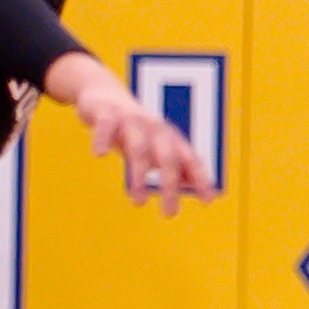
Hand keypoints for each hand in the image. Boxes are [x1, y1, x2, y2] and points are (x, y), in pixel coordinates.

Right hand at [53, 58, 213, 212]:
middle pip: (168, 157)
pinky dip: (104, 139)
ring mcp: (131, 120)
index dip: (201, 179)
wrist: (103, 94)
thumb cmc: (134, 129)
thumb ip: (175, 165)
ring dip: (140, 176)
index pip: (191, 159)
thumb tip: (196, 187)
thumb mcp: (155, 147)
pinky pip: (106, 126)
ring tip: (138, 203)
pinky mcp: (107, 114)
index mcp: (169, 138)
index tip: (208, 202)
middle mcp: (154, 128)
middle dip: (171, 186)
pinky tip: (101, 154)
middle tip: (170, 214)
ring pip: (139, 148)